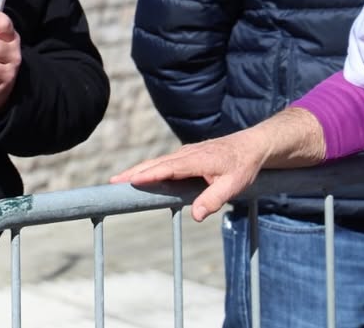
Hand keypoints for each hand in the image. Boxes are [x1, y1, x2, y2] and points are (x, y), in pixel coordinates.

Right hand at [111, 131, 268, 221]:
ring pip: (157, 162)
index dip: (149, 175)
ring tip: (120, 180)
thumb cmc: (242, 166)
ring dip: (138, 170)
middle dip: (133, 172)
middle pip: (155, 163)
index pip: (167, 168)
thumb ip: (213, 199)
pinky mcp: (186, 156)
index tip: (131, 181)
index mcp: (196, 160)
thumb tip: (196, 216)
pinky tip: (142, 176)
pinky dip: (149, 168)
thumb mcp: (233, 186)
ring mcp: (185, 153)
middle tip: (113, 181)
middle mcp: (186, 154)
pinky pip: (164, 162)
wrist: (250, 146)